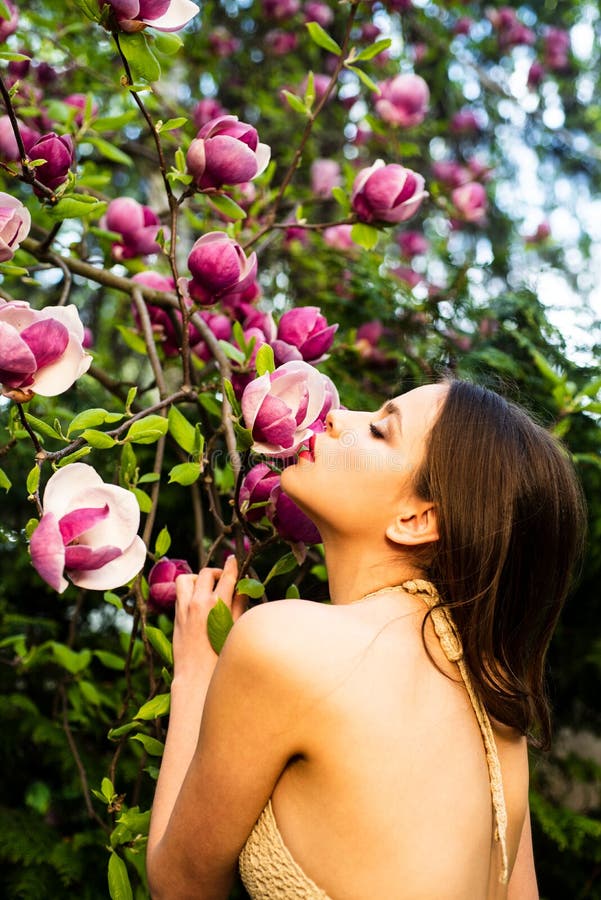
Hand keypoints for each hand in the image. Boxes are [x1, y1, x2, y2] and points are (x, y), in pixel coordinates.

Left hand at [173, 556, 244, 681]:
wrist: (196, 677)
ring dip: (197, 578)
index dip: (232, 565)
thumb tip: (242, 590)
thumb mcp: (235, 629)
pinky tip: (197, 601)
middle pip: (206, 573)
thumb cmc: (221, 658)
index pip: (227, 577)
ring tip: (206, 588)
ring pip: (186, 578)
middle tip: (224, 578)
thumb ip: (239, 606)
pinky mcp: (176, 616)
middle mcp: (198, 602)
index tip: (234, 559)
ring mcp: (184, 609)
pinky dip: (188, 590)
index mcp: (217, 605)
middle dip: (217, 571)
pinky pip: (179, 593)